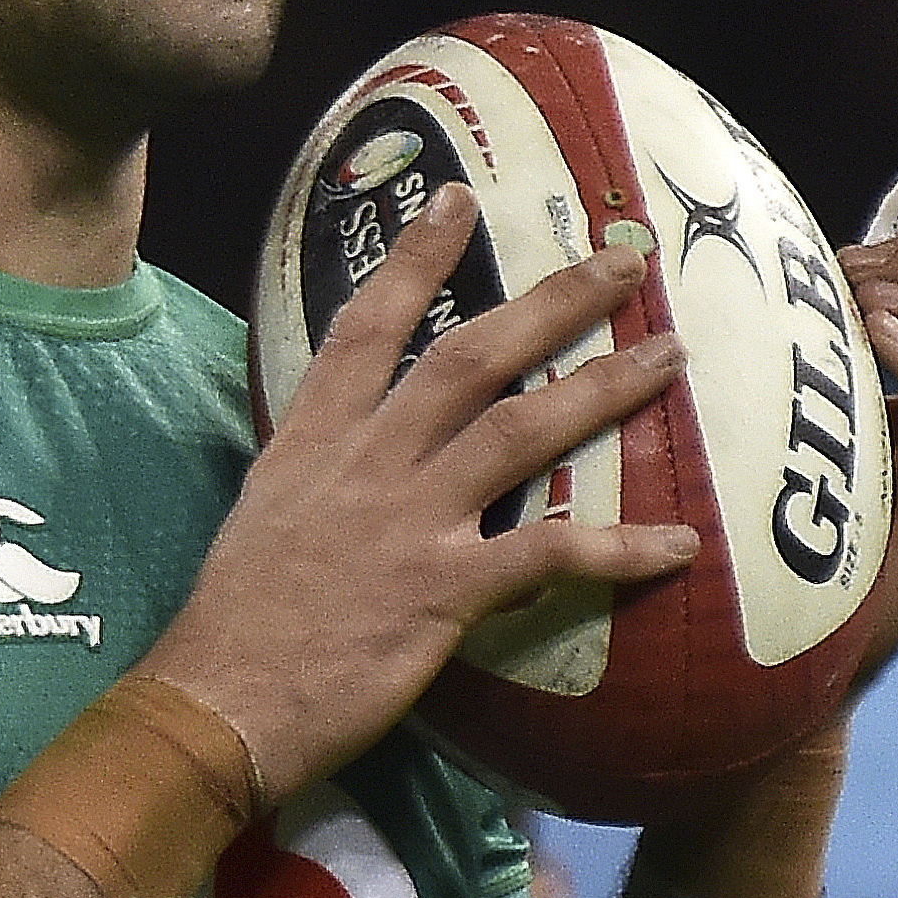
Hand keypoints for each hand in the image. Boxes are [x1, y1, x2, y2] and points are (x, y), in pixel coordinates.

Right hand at [145, 185, 697, 802]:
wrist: (219, 699)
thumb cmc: (237, 622)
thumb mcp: (266, 515)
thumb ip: (321, 473)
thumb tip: (363, 457)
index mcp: (315, 439)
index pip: (368, 325)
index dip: (418, 259)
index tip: (459, 198)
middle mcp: (367, 462)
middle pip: (470, 355)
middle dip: (552, 301)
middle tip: (621, 262)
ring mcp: (408, 520)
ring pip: (522, 428)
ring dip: (604, 388)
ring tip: (669, 357)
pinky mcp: (443, 590)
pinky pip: (548, 555)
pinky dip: (619, 549)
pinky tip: (678, 547)